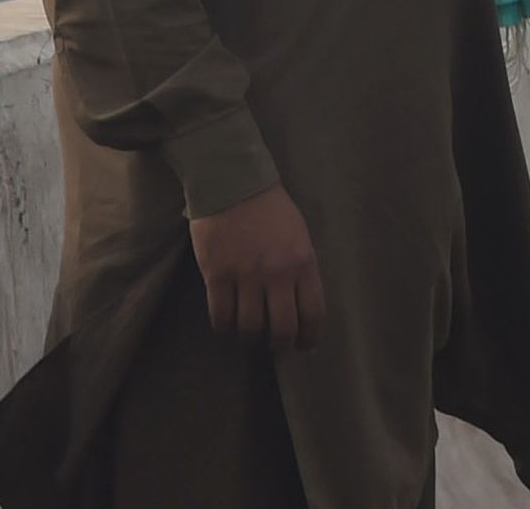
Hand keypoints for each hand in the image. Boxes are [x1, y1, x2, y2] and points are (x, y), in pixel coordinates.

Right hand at [190, 184, 322, 351]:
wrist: (232, 183)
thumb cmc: (270, 208)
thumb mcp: (299, 235)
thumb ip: (301, 268)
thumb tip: (301, 304)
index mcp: (303, 262)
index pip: (312, 313)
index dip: (309, 337)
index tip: (305, 347)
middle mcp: (277, 274)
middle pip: (283, 329)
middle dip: (281, 346)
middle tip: (276, 347)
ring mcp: (246, 277)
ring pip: (250, 328)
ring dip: (250, 338)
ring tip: (249, 334)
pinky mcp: (217, 276)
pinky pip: (220, 317)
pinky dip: (224, 327)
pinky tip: (227, 324)